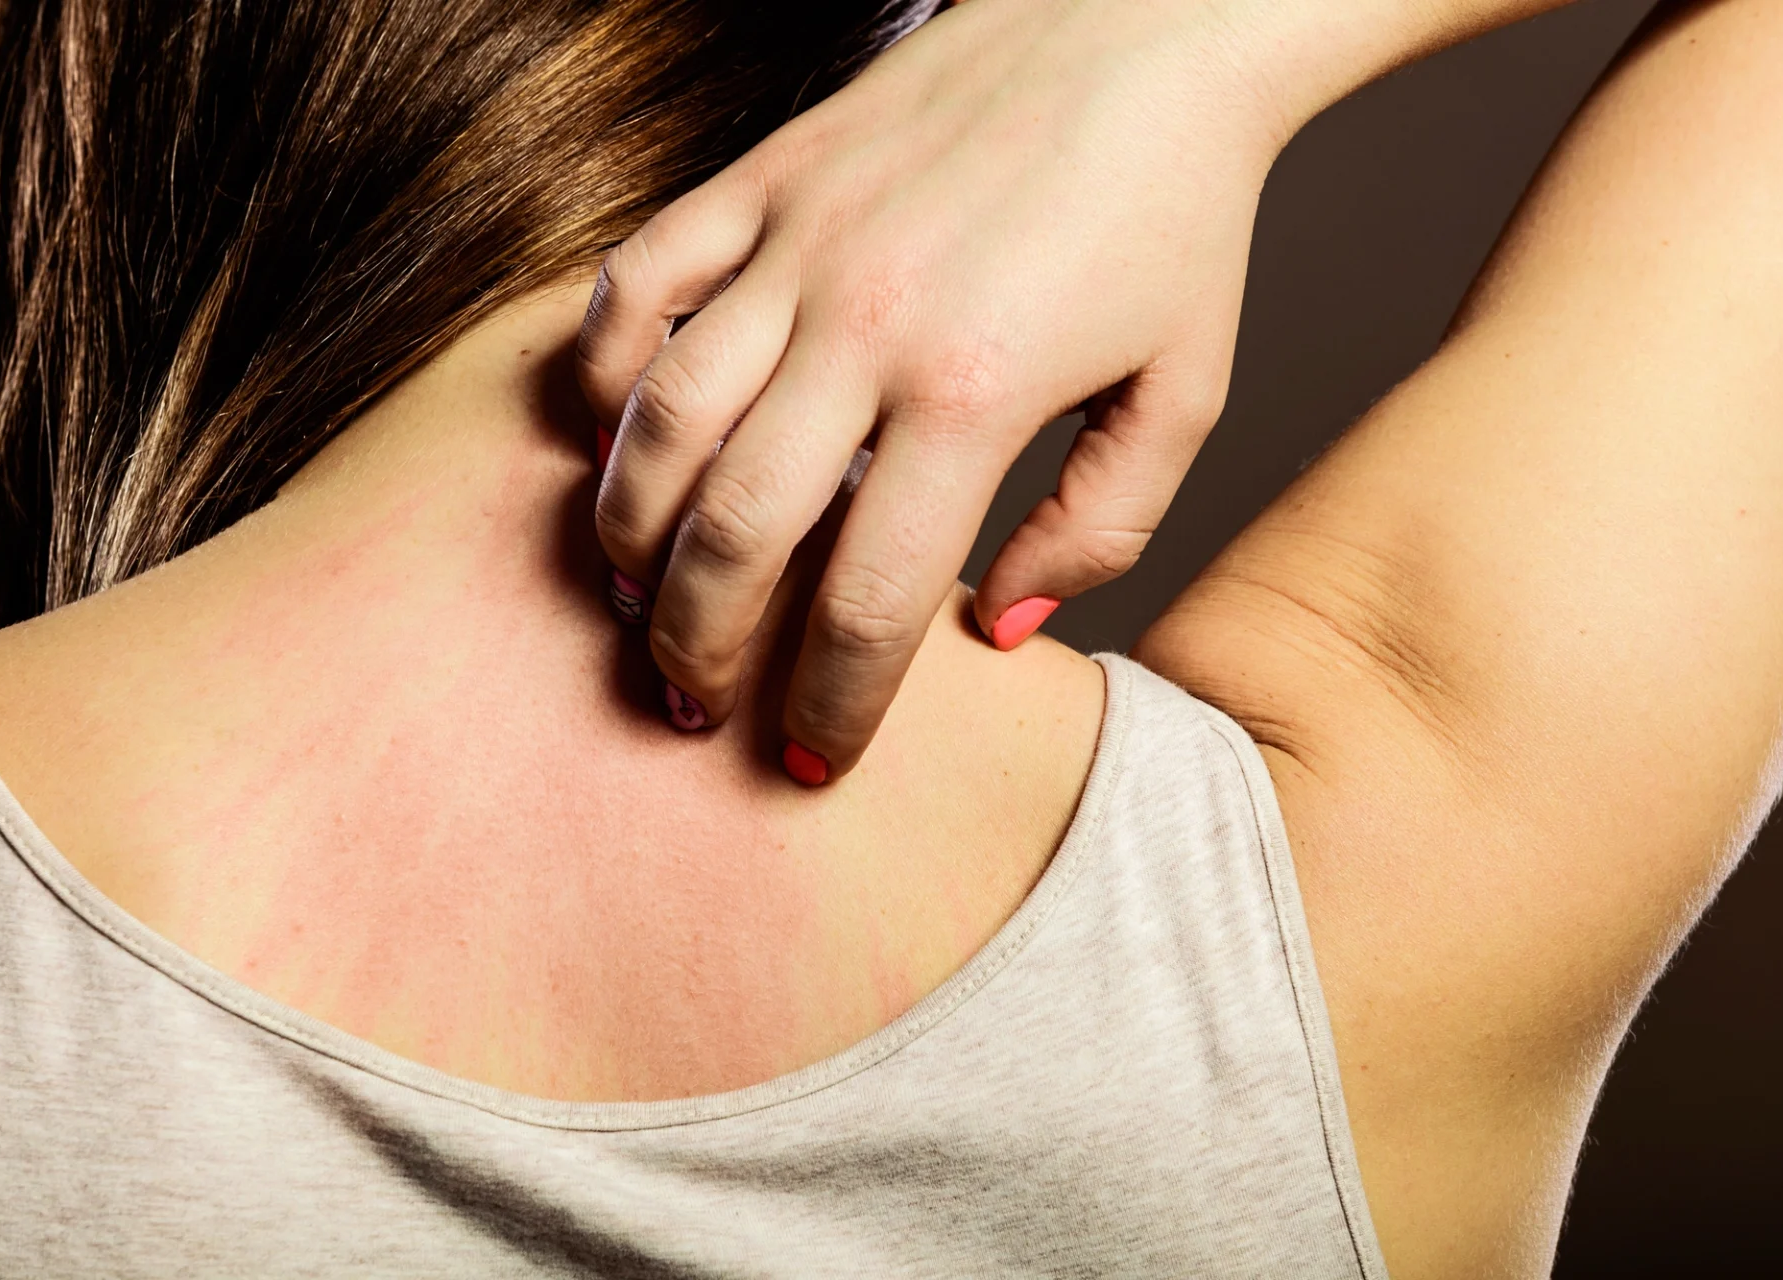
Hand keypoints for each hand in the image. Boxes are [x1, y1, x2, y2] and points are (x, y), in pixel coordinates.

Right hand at [578, 0, 1407, 781]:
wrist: (1145, 26)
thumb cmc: (1175, 220)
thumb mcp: (1184, 393)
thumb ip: (1101, 530)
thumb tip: (995, 634)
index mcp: (977, 391)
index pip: (867, 604)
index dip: (829, 709)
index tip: (809, 762)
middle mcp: (866, 321)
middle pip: (731, 533)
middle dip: (696, 648)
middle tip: (689, 704)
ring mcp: (796, 241)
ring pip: (657, 419)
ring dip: (629, 533)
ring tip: (636, 598)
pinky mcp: (761, 177)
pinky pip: (633, 282)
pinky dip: (598, 370)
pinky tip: (608, 434)